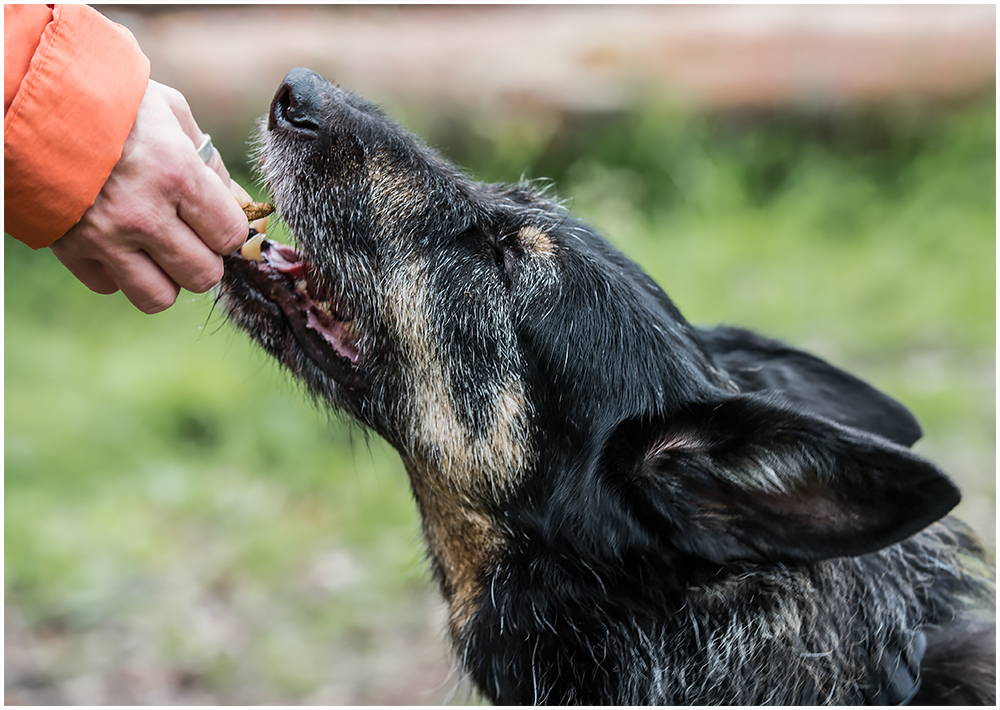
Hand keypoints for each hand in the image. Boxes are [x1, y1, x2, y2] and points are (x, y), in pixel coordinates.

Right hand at [50, 80, 250, 313]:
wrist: (31, 96)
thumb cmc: (110, 100)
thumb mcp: (171, 113)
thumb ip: (212, 164)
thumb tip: (243, 206)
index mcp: (177, 174)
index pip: (230, 236)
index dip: (228, 230)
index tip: (216, 219)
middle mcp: (144, 213)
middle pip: (203, 275)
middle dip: (203, 259)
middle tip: (190, 236)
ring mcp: (105, 236)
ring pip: (159, 297)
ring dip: (165, 277)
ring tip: (157, 248)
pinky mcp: (71, 249)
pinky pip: (109, 287)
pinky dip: (117, 272)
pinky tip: (116, 242)